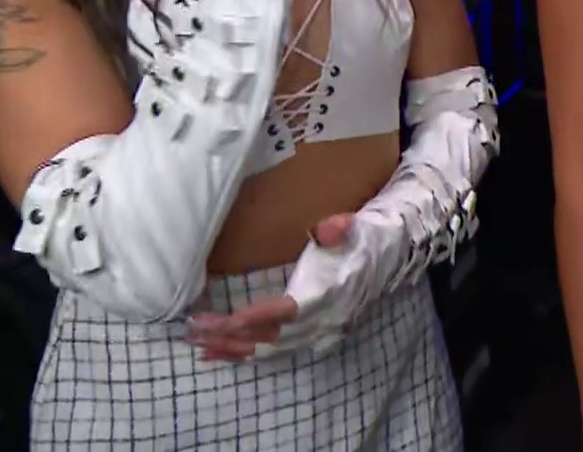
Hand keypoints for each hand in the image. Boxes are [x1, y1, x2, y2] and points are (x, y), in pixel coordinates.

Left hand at [186, 213, 351, 362]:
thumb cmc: (361, 238)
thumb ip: (339, 228)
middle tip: (195, 330)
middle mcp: (322, 320)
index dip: (255, 318)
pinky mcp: (313, 336)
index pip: (286, 312)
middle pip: (271, 336)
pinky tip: (222, 354)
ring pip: (270, 349)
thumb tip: (330, 228)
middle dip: (232, 336)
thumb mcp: (354, 227)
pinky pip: (276, 352)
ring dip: (235, 349)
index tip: (224, 321)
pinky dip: (247, 355)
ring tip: (200, 346)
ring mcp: (318, 332)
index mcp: (327, 295)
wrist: (387, 255)